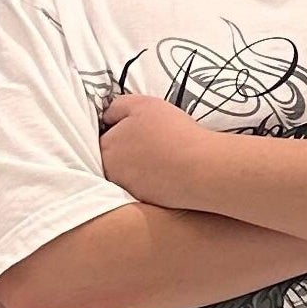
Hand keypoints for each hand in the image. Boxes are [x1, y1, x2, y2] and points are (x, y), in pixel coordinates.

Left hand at [98, 94, 219, 208]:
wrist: (201, 168)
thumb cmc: (172, 132)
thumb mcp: (142, 104)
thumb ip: (118, 106)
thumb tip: (107, 116)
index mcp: (107, 146)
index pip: (105, 137)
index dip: (121, 131)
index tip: (140, 129)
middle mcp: (110, 171)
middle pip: (113, 158)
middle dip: (127, 151)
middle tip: (152, 143)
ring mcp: (127, 189)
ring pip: (128, 175)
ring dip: (140, 167)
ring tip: (163, 158)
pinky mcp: (145, 203)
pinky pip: (144, 188)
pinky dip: (154, 181)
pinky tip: (170, 172)